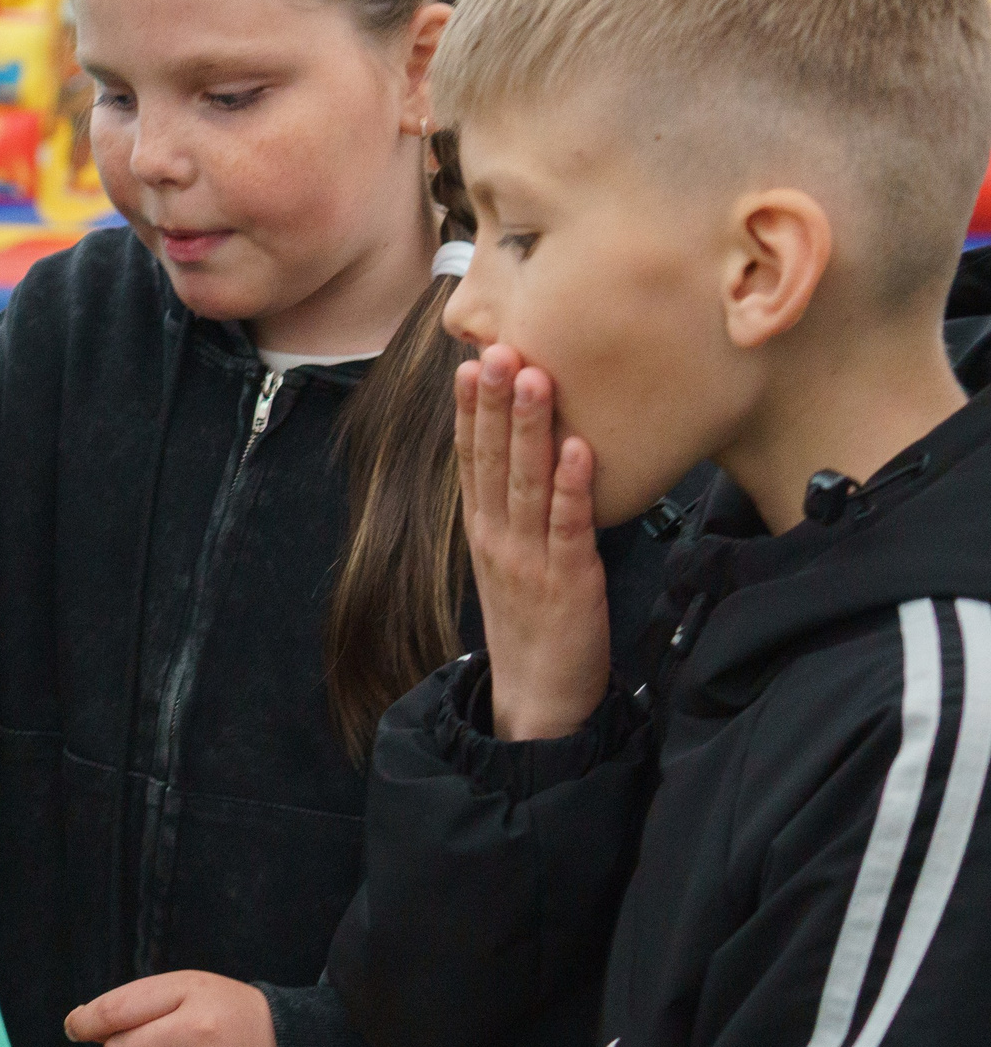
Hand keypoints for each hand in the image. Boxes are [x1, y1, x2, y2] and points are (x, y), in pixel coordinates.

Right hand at [457, 343, 609, 741]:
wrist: (539, 699)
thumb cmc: (532, 625)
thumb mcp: (510, 562)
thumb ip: (513, 512)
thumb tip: (526, 459)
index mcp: (482, 531)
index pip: (470, 459)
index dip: (469, 410)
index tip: (470, 360)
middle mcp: (496, 538)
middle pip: (492, 460)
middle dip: (493, 401)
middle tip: (496, 347)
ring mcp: (528, 559)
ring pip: (526, 482)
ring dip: (530, 427)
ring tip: (534, 376)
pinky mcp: (567, 581)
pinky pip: (568, 526)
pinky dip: (572, 486)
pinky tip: (577, 447)